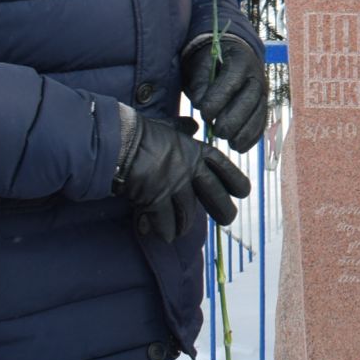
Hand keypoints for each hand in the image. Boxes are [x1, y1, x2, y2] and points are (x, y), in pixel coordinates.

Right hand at [114, 113, 251, 243]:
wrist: (116, 140)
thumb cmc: (138, 132)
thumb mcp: (166, 126)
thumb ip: (181, 128)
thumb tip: (192, 125)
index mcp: (195, 152)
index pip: (224, 168)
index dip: (236, 181)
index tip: (243, 193)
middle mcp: (189, 170)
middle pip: (216, 197)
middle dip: (224, 211)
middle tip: (227, 220)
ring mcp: (174, 185)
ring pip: (188, 215)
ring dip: (183, 226)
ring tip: (179, 231)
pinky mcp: (156, 199)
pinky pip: (165, 224)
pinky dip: (164, 232)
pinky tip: (161, 235)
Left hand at [181, 34, 267, 151]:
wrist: (229, 55)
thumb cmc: (210, 62)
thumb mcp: (200, 65)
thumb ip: (199, 83)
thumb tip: (201, 104)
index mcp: (240, 61)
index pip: (231, 82)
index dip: (218, 100)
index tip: (205, 114)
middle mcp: (257, 76)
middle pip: (249, 101)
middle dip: (232, 120)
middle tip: (217, 132)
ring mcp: (263, 91)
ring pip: (259, 114)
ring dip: (244, 132)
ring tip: (230, 143)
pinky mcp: (263, 105)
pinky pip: (262, 122)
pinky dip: (252, 137)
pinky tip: (240, 147)